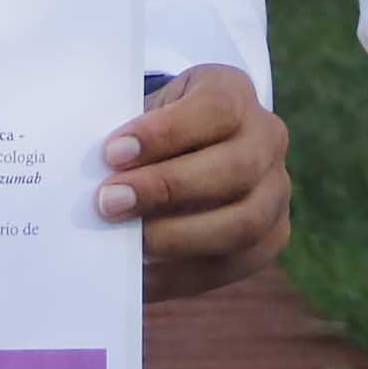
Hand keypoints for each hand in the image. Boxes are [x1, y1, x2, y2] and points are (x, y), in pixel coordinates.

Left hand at [98, 64, 289, 302]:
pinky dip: (180, 276)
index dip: (165, 132)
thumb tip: (91, 178)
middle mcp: (268, 138)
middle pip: (235, 167)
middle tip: (110, 202)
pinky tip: (140, 276)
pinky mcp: (271, 237)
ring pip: (244, 222)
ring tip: (129, 242)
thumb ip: (130, 140)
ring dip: (179, 237)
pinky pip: (231, 265)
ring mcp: (276, 191)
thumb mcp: (149, 113)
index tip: (113, 153)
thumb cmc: (159, 129)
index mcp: (235, 92)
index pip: (215, 108)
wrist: (197, 146)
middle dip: (168, 188)